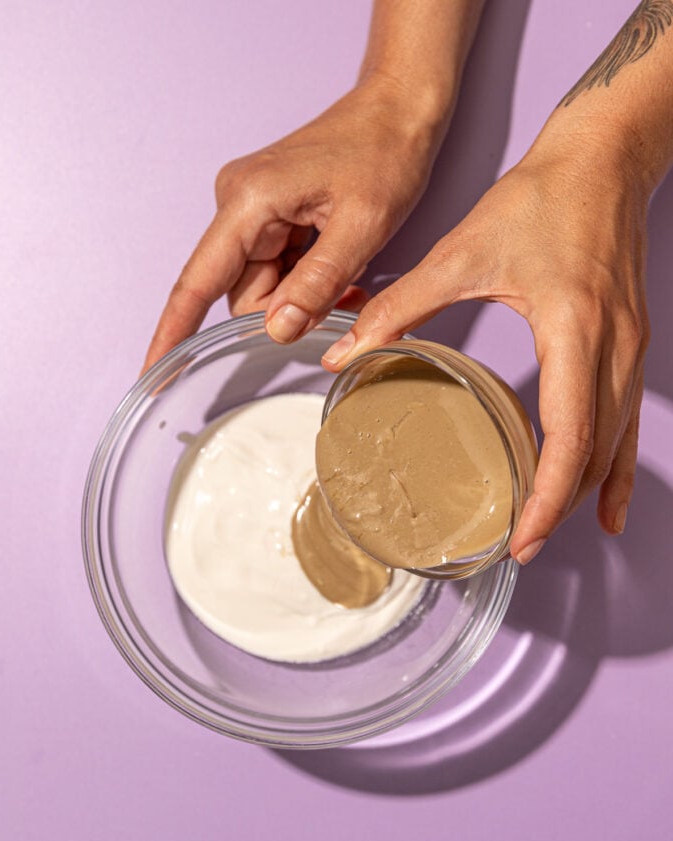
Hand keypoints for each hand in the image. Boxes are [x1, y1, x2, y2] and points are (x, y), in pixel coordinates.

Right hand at [141, 76, 442, 372]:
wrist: (398, 109)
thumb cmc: (384, 154)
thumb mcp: (361, 228)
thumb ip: (315, 284)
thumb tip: (275, 330)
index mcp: (249, 202)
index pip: (198, 282)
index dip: (174, 332)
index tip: (152, 373)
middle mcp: (238, 204)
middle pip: (242, 293)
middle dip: (287, 310)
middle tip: (343, 297)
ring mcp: (251, 209)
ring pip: (263, 287)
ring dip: (303, 297)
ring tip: (350, 279)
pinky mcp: (268, 214)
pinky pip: (276, 269)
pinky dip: (306, 281)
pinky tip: (339, 269)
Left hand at [322, 130, 650, 562]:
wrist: (602, 159)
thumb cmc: (541, 198)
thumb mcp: (461, 252)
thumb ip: (400, 306)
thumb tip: (345, 351)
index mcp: (574, 328)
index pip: (569, 437)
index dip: (546, 497)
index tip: (521, 538)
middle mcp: (614, 347)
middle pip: (595, 454)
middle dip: (558, 508)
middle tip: (518, 548)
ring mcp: (630, 347)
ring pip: (615, 444)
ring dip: (583, 492)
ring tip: (545, 528)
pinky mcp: (630, 343)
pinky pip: (627, 420)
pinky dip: (614, 466)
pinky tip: (607, 500)